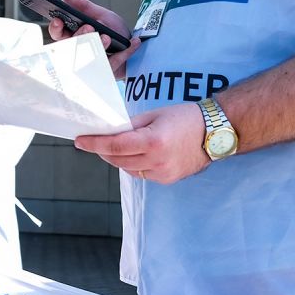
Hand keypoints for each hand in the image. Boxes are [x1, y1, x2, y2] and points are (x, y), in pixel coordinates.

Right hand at [46, 0, 140, 78]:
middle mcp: (80, 52)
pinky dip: (125, 52)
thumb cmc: (112, 32)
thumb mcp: (100, 14)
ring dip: (98, 46)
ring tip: (106, 36)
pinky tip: (134, 42)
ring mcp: (93, 64)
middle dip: (79, 36)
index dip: (56, 28)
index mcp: (74, 37)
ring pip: (89, 59)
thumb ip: (84, 6)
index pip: (58, 34)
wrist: (132, 45)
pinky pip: (113, 63)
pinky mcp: (107, 71)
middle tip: (89, 27)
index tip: (58, 20)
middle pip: (72, 48)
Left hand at [74, 101, 210, 183]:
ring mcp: (163, 173)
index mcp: (153, 141)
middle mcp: (157, 161)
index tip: (79, 141)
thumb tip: (110, 131)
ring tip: (110, 147)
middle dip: (102, 150)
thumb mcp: (155, 115)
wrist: (215, 133)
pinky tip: (131, 155)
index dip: (94, 144)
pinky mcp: (167, 180)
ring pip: (127, 169)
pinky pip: (140, 174)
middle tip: (92, 141)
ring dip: (116, 158)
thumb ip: (131, 125)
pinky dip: (131, 165)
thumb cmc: (185, 118)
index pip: (115, 145)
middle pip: (118, 159)